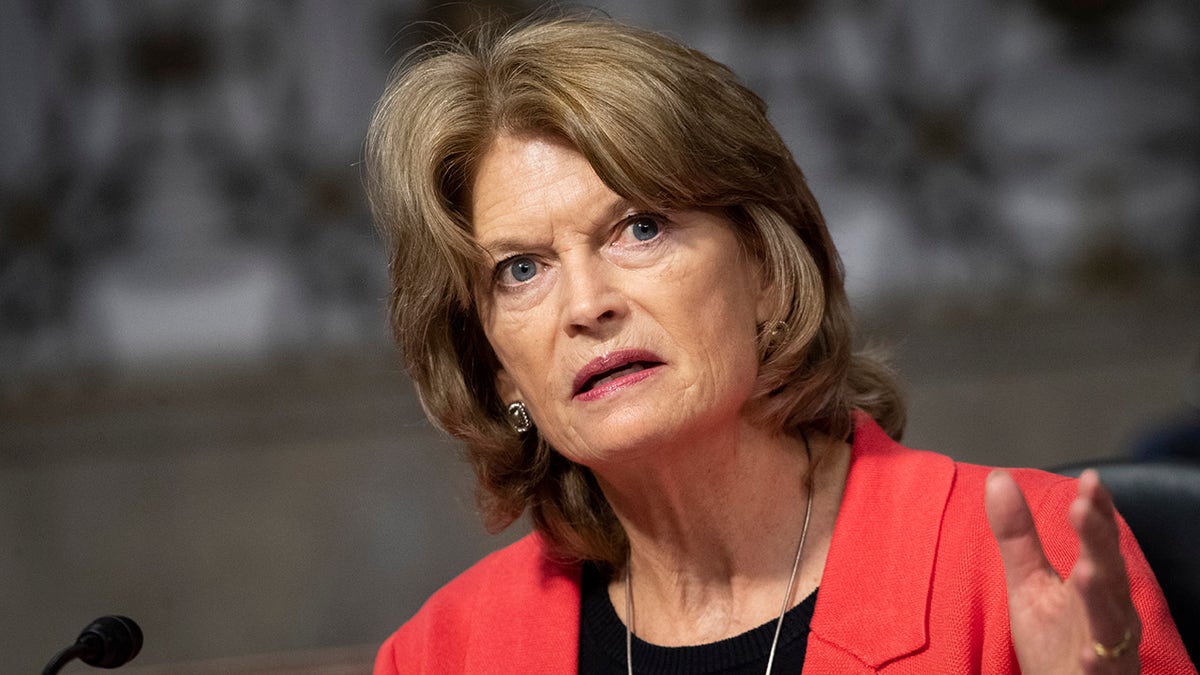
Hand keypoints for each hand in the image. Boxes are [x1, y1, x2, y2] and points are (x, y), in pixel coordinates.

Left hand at [985, 469, 1141, 673]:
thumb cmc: (1054, 639)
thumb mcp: (1028, 581)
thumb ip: (1017, 534)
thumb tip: (998, 477)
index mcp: (1095, 582)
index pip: (1099, 539)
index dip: (1096, 510)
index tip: (1089, 479)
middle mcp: (1109, 609)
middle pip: (1108, 570)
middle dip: (1098, 540)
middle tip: (1083, 507)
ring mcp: (1108, 645)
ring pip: (1110, 618)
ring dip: (1100, 594)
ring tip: (1086, 571)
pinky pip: (1102, 669)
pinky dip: (1097, 660)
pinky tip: (1088, 653)